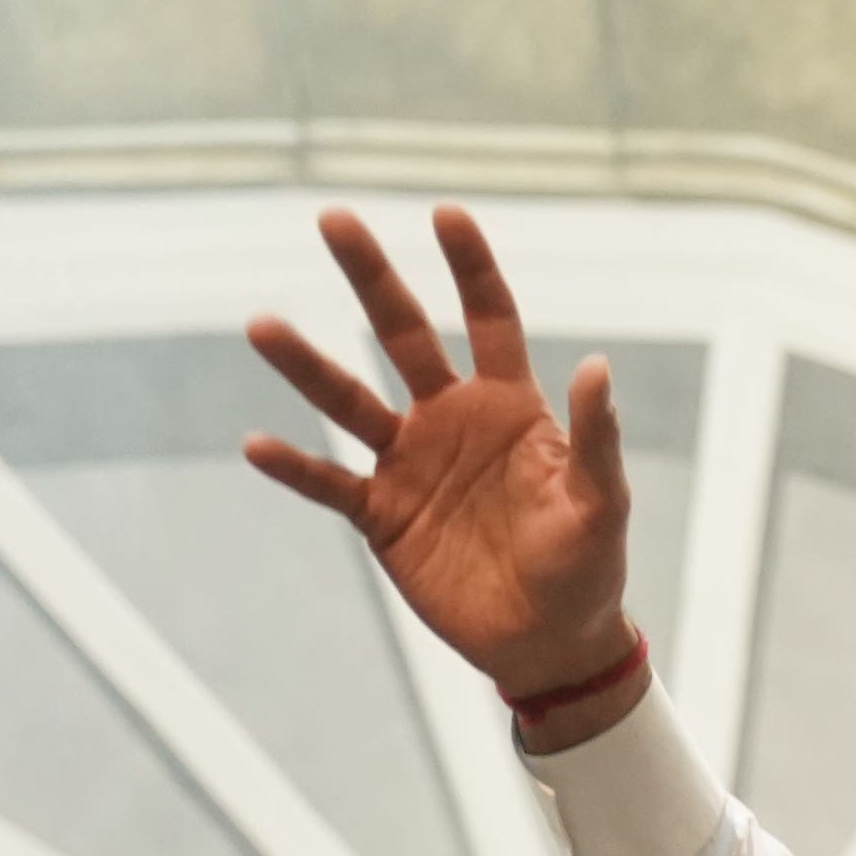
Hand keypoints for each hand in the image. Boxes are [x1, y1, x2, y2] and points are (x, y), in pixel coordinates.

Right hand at [242, 205, 642, 742]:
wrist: (550, 642)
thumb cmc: (586, 569)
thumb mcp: (600, 504)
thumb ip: (595, 439)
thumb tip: (596, 366)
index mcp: (510, 408)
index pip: (490, 320)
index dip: (470, 268)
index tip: (446, 213)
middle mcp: (451, 421)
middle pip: (403, 334)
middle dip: (373, 278)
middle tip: (334, 219)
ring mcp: (410, 464)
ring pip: (349, 401)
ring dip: (308, 364)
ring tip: (261, 324)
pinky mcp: (382, 515)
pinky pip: (329, 484)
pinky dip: (295, 467)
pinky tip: (256, 443)